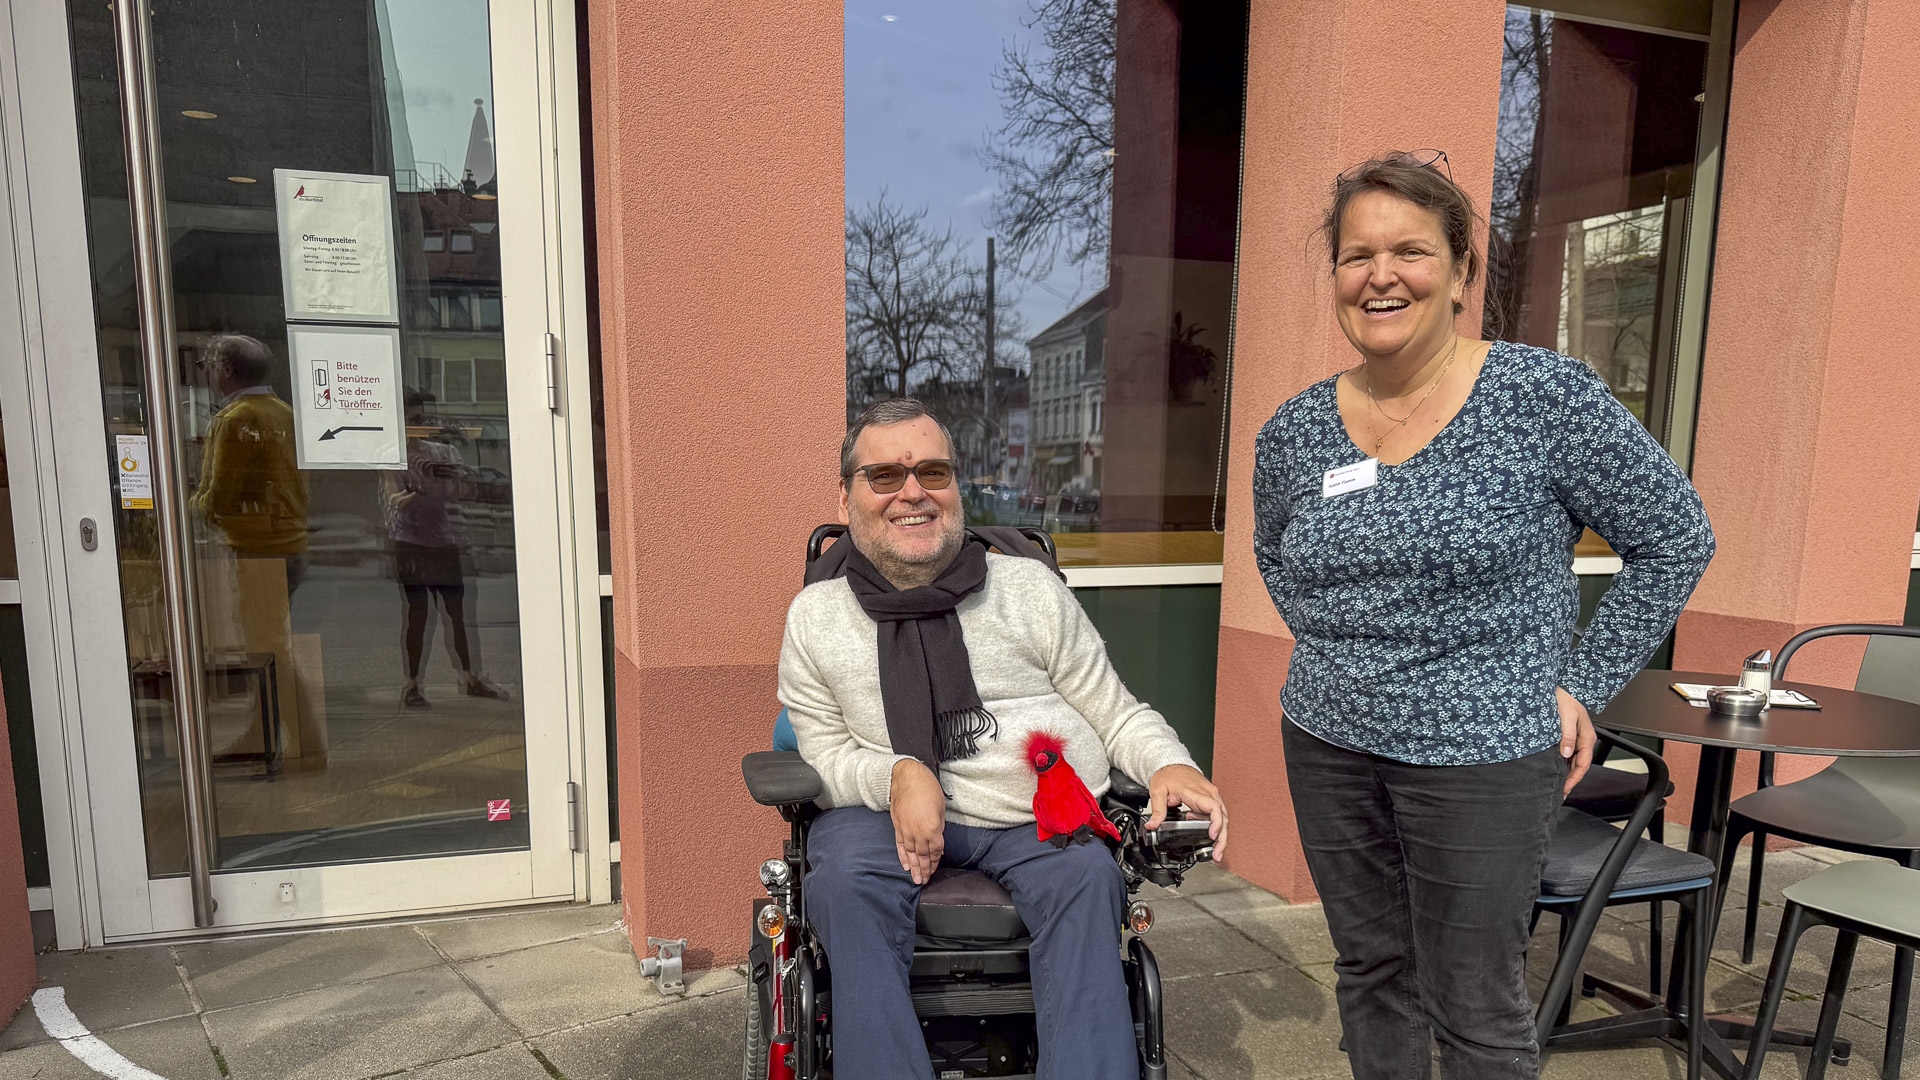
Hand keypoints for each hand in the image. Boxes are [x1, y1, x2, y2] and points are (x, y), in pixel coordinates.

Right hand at [890, 759, 945, 884]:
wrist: (907, 777)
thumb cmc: (928, 789)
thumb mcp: (940, 809)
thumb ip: (939, 828)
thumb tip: (937, 842)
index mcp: (932, 828)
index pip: (936, 850)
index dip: (936, 860)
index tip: (936, 868)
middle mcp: (918, 833)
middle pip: (923, 855)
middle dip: (925, 869)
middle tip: (924, 881)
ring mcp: (906, 830)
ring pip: (911, 854)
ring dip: (914, 867)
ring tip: (915, 879)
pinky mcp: (897, 827)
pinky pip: (900, 845)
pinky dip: (903, 856)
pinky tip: (905, 865)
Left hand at [1145, 764, 1227, 858]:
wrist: (1172, 763)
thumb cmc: (1168, 775)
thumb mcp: (1158, 791)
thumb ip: (1157, 810)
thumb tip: (1152, 826)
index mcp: (1196, 792)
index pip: (1214, 808)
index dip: (1216, 823)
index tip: (1213, 836)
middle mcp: (1209, 793)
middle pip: (1223, 817)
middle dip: (1222, 838)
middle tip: (1217, 854)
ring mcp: (1212, 795)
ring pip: (1224, 817)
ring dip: (1222, 835)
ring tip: (1217, 852)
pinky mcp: (1211, 799)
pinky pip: (1219, 814)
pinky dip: (1217, 827)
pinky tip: (1209, 836)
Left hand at [1555, 687, 1595, 795]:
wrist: (1563, 687)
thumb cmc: (1565, 698)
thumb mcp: (1566, 716)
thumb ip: (1567, 735)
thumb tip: (1566, 753)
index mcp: (1587, 737)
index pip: (1583, 764)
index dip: (1574, 778)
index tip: (1565, 788)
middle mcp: (1584, 739)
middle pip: (1579, 765)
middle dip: (1570, 780)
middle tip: (1559, 793)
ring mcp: (1578, 738)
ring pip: (1574, 761)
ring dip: (1566, 773)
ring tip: (1556, 785)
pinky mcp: (1570, 736)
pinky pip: (1569, 754)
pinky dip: (1563, 763)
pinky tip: (1555, 769)